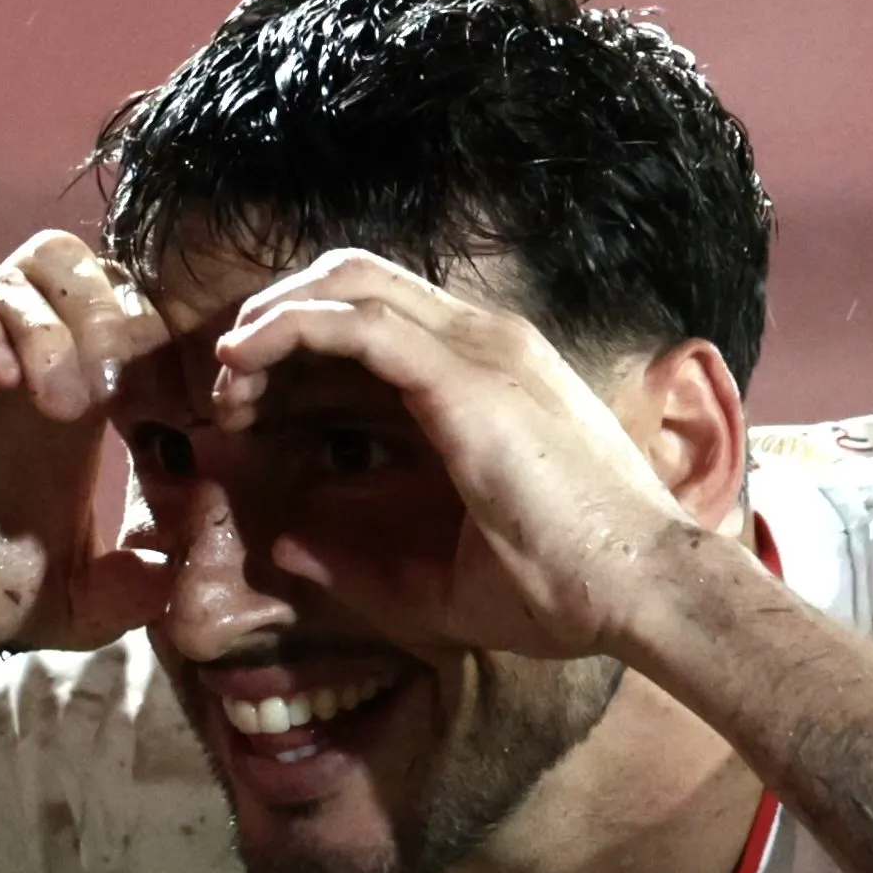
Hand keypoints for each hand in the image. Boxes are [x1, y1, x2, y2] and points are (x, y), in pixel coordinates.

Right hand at [0, 230, 174, 651]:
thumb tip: (181, 572)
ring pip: (8, 280)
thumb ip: (127, 594)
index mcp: (59, 388)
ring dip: (50, 332)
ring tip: (63, 407)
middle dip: (104, 311)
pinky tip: (2, 376)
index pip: (120, 305)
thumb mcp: (64, 606)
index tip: (178, 394)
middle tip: (113, 387)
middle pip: (67, 263)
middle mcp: (3, 353)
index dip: (156, 330)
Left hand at [208, 250, 699, 659]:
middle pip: (355, 281)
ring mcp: (481, 349)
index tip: (253, 410)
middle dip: (277, 318)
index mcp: (488, 380)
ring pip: (347, 283)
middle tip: (230, 387)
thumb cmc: (565, 592)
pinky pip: (353, 321)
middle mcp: (486, 345)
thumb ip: (361, 563)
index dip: (302, 350)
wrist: (645, 590)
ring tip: (228, 377)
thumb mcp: (438, 580)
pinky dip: (285, 329)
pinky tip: (242, 364)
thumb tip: (281, 544)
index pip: (378, 321)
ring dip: (272, 320)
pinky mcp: (466, 374)